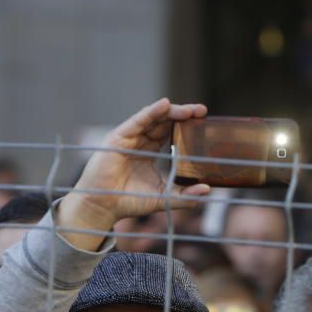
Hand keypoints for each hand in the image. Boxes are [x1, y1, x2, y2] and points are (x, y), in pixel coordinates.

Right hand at [57, 99, 209, 249]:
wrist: (103, 206)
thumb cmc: (129, 200)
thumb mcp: (163, 198)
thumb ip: (185, 196)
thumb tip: (208, 189)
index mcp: (150, 152)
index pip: (170, 132)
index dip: (186, 126)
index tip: (204, 121)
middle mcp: (140, 141)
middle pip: (164, 122)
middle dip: (182, 115)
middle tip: (201, 111)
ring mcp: (128, 138)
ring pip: (152, 118)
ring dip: (171, 111)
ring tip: (189, 110)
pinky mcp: (117, 138)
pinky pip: (136, 121)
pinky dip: (150, 112)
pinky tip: (164, 105)